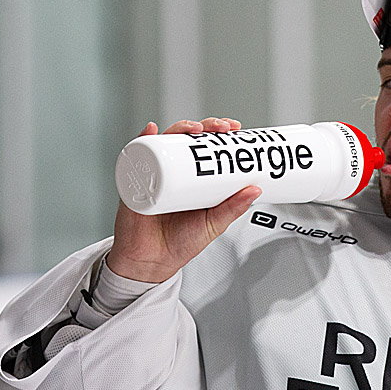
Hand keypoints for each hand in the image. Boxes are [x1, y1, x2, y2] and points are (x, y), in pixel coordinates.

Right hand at [107, 118, 261, 282]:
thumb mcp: (213, 224)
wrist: (150, 263)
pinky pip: (135, 158)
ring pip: (165, 143)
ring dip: (178, 129)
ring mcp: (154, 174)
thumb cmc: (180, 243)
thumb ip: (233, 209)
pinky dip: (142, 141)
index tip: (235, 128)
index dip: (219, 133)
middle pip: (187, 139)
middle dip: (204, 126)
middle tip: (221, 128)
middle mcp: (174, 172)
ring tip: (192, 129)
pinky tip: (151, 132)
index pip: (206, 147)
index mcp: (194, 179)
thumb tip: (256, 190)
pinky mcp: (134, 183)